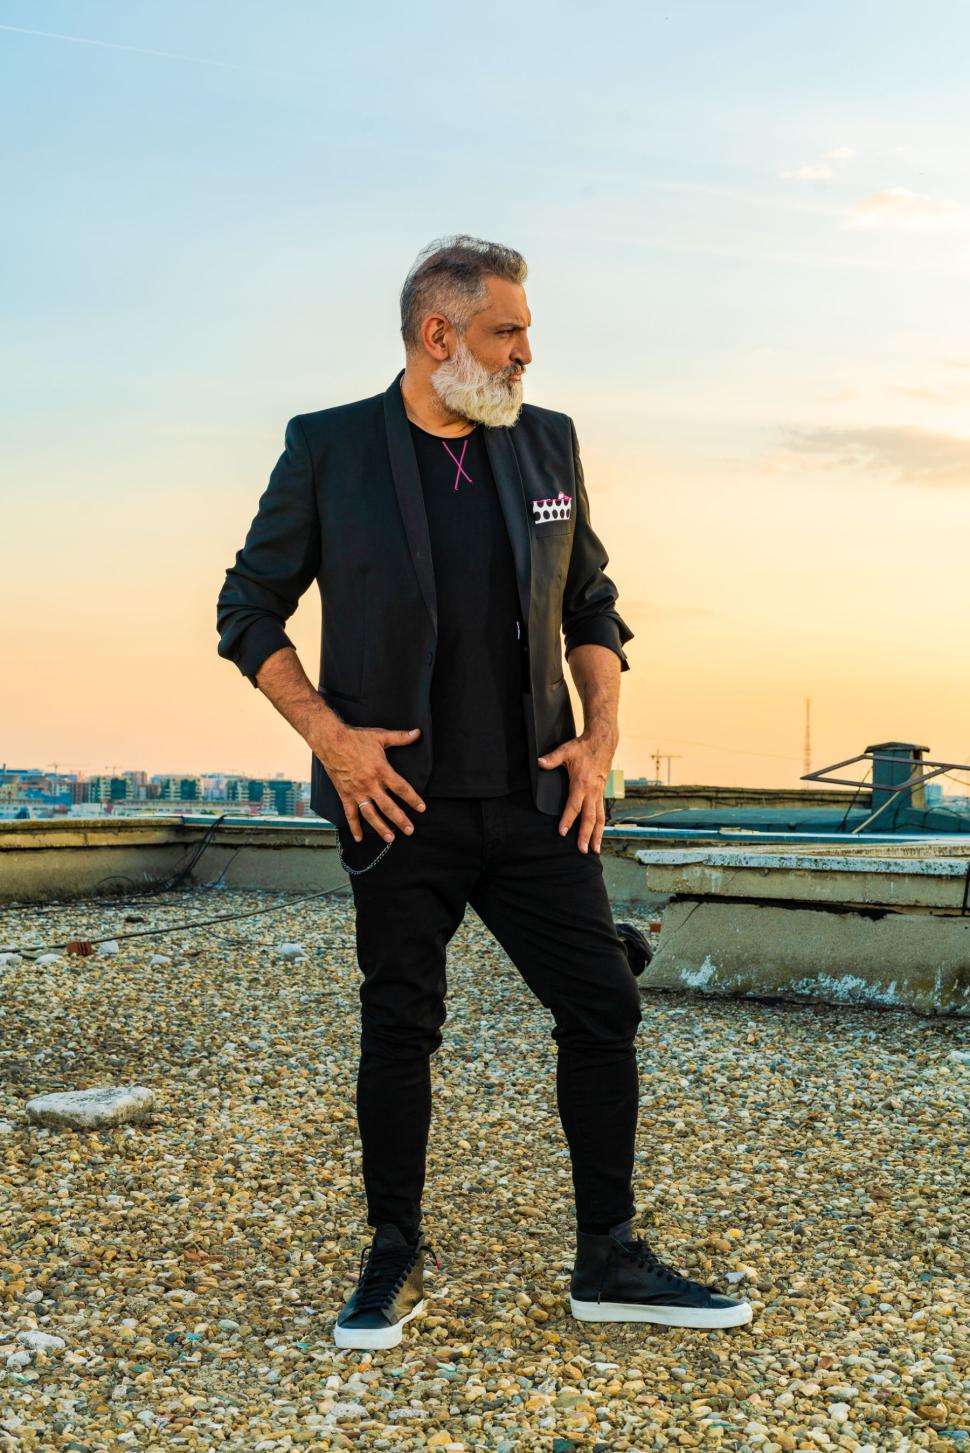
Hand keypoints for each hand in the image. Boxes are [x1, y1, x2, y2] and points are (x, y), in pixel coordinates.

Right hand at [311, 721, 425, 841]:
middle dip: (401, 820)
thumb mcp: (380, 736)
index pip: (401, 788)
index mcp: (381, 771)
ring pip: (371, 814)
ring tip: (390, 838)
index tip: (421, 808)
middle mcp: (370, 784)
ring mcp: (357, 792)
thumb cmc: (356, 738)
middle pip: (388, 806)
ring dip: (381, 828)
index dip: (413, 799)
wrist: (331, 741)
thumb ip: (400, 737)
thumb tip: (417, 733)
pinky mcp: (345, 795)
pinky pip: (350, 814)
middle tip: (410, 830)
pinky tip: (359, 838)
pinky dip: (354, 827)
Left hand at [537, 727, 615, 853]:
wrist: (603, 742)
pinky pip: (602, 813)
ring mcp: (599, 793)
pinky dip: (601, 826)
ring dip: (597, 835)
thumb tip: (539, 762)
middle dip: (586, 835)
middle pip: (590, 818)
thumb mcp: (566, 750)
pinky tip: (598, 835)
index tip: (562, 832)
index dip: (568, 820)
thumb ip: (552, 758)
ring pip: (599, 818)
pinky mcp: (602, 793)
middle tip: (583, 850)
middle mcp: (592, 792)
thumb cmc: (584, 747)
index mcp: (582, 783)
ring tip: (595, 850)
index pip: (574, 806)